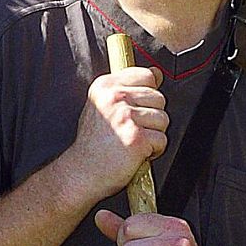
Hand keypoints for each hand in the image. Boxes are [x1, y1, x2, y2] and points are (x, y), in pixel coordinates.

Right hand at [61, 68, 168, 208]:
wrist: (82, 172)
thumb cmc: (93, 144)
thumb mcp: (104, 106)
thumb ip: (129, 87)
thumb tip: (157, 73)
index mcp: (105, 86)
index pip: (146, 75)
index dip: (148, 95)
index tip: (137, 109)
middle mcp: (115, 97)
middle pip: (159, 98)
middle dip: (152, 118)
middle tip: (133, 131)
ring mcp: (125, 117)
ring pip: (163, 119)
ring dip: (154, 135)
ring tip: (134, 142)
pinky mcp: (136, 138)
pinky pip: (162, 140)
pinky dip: (154, 151)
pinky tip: (136, 154)